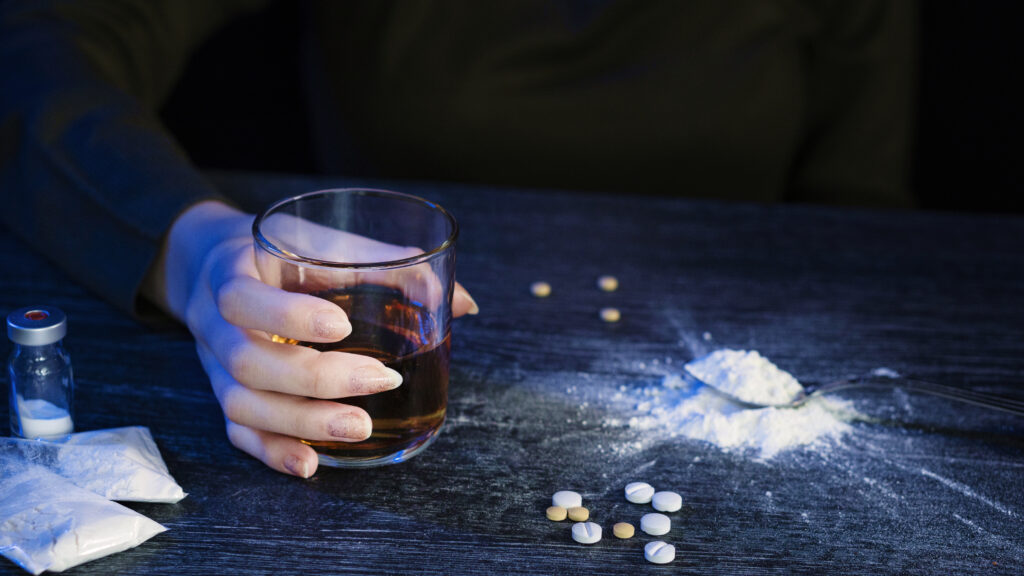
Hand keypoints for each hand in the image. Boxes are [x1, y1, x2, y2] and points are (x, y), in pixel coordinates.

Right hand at [146, 200, 476, 476]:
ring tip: (359, 427)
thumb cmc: (287, 249)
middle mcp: (214, 324)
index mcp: (231, 272)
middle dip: (316, 379)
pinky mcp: (225, 393)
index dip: (287, 319)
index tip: (344, 328)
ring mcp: (214, 364)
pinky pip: (237, 431)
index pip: (240, 299)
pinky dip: (271, 451)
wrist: (218, 259)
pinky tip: (310, 462)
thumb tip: (464, 304)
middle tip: (381, 380)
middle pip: (247, 363)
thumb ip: (388, 262)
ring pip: (240, 404)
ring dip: (301, 422)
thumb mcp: (326, 240)